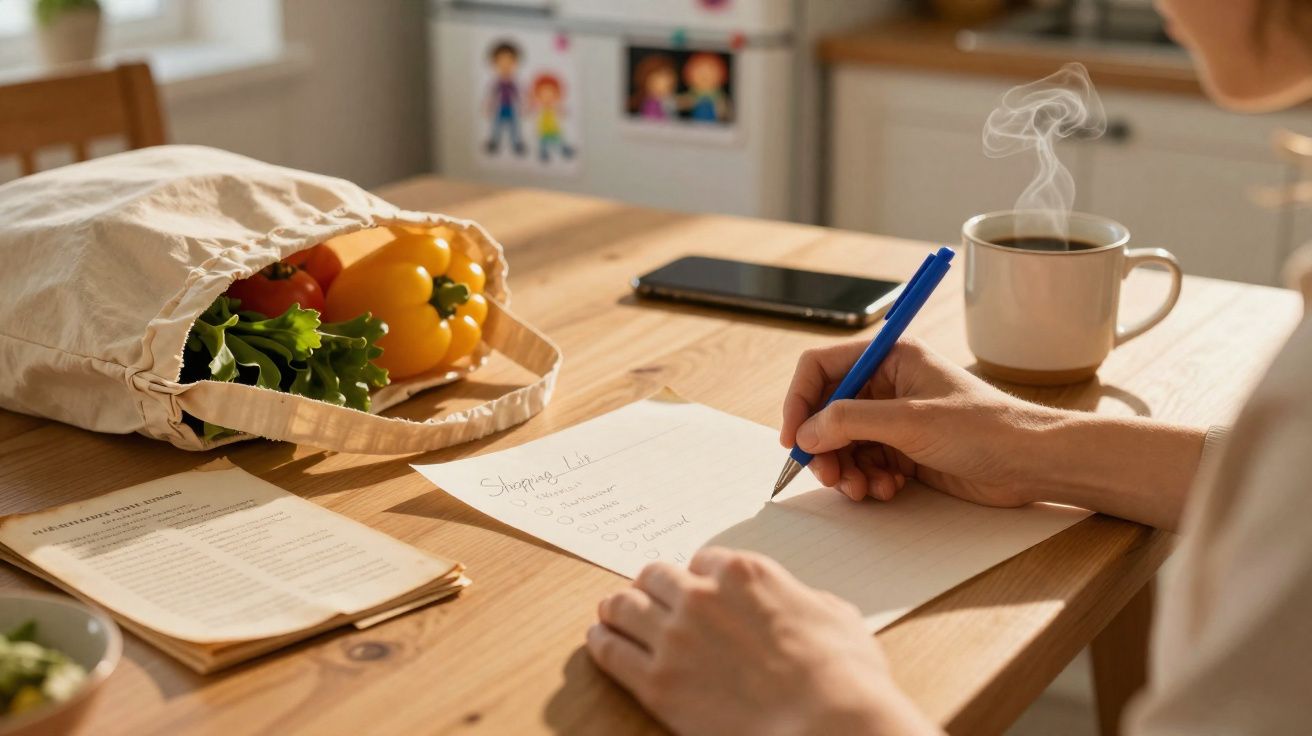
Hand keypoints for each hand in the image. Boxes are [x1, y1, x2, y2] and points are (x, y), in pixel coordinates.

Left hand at [587, 548, 939, 735]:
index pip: (703, 559)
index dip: (701, 576)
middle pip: (656, 576)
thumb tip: (800, 603)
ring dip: (620, 607)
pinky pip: (610, 650)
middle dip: (655, 587)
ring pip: (623, 605)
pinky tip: (600, 638)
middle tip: (651, 598)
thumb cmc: (843, 675)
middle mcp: (702, 597)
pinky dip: (602, 640)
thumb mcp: (836, 615)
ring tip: (613, 614)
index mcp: (745, 573)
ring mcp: (674, 638)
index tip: (698, 588)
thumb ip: (803, 599)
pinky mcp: (656, 682)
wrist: (827, 723)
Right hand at [780, 339, 1063, 507]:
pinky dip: (866, 479)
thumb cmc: (985, 428)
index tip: (793, 437)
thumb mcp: (910, 421)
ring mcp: (895, 418)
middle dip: (823, 445)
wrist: (1031, 463)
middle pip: (827, 410)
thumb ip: (850, 421)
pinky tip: (886, 489)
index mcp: (889, 357)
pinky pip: (864, 462)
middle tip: (826, 475)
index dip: (799, 401)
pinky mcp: (905, 449)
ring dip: (845, 468)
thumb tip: (806, 432)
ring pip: (843, 442)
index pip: (821, 368)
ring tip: (861, 488)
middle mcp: (888, 384)